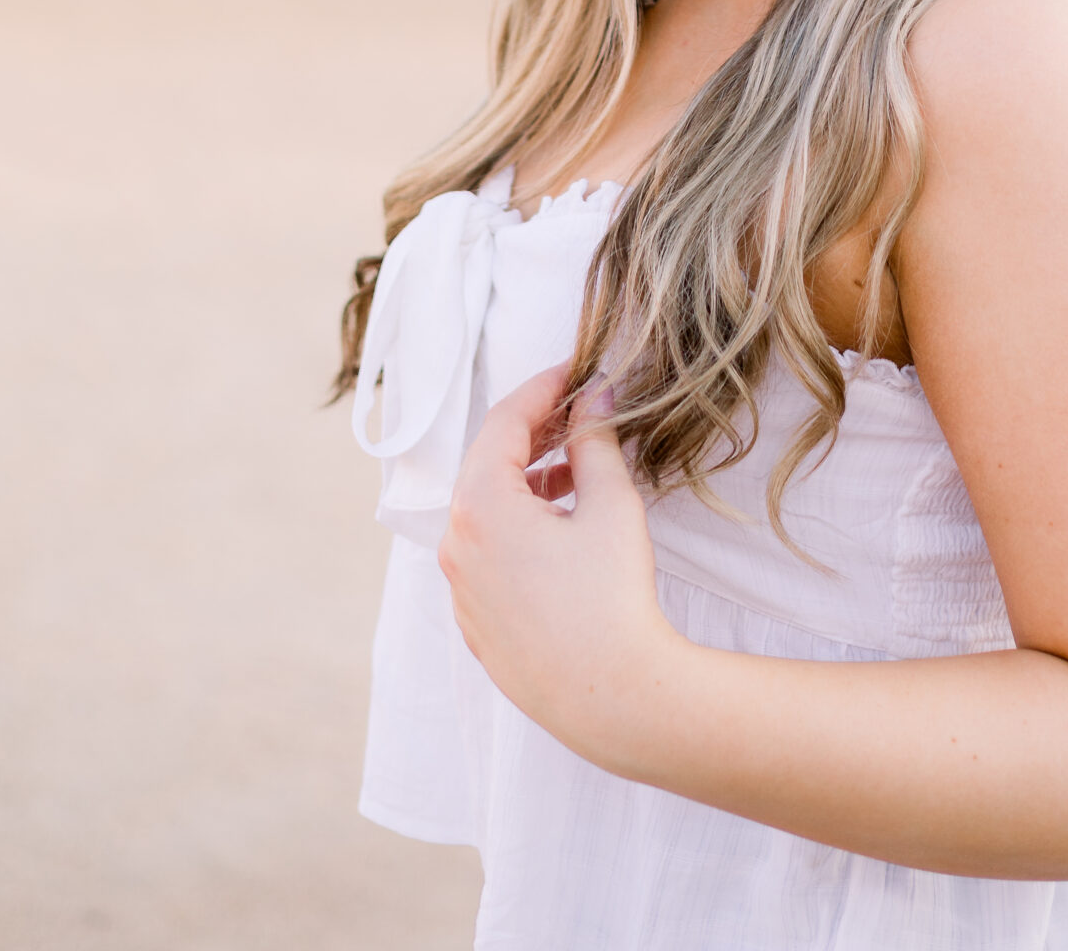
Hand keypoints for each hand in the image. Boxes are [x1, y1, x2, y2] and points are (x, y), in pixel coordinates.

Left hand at [438, 364, 687, 774]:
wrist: (610, 699)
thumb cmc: (612, 598)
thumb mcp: (610, 505)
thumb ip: (595, 442)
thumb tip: (595, 398)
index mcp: (479, 507)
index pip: (504, 422)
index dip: (543, 388)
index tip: (575, 369)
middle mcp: (456, 545)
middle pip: (487, 464)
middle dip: (532, 432)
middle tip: (577, 411)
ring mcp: (461, 589)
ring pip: (485, 511)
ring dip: (525, 480)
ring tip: (575, 469)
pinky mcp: (476, 623)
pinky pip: (488, 554)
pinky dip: (517, 527)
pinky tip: (561, 527)